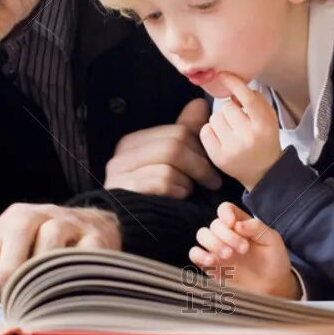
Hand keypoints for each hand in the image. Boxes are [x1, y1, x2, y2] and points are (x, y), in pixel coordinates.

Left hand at [0, 204, 121, 301]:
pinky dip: (71, 275)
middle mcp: (41, 215)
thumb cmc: (42, 244)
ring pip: (51, 240)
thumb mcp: (9, 248)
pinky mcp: (97, 239)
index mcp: (14, 219)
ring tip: (32, 301)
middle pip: (19, 231)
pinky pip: (83, 255)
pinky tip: (63, 295)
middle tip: (6, 301)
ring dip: (39, 273)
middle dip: (9, 269)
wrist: (95, 226)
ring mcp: (71, 224)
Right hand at [103, 98, 222, 197]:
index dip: (200, 148)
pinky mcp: (125, 190)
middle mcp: (122, 154)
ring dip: (188, 180)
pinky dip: (177, 190)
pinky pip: (161, 181)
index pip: (176, 131)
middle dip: (199, 164)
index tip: (212, 166)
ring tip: (191, 192)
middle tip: (213, 181)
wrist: (128, 230)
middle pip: (174, 144)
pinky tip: (179, 198)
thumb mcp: (169, 164)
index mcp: (133, 143)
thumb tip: (199, 104)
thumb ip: (183, 133)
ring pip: (169, 162)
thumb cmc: (154, 198)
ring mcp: (120, 173)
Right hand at [189, 202, 299, 299]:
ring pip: (202, 235)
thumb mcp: (273, 240)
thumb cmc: (274, 261)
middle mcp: (226, 235)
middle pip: (214, 224)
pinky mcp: (210, 265)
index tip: (234, 225)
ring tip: (229, 256)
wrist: (272, 287)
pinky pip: (194, 254)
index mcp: (240, 224)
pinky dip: (199, 255)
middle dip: (227, 235)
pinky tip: (212, 261)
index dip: (225, 213)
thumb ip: (256, 228)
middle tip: (244, 249)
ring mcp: (217, 250)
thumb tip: (237, 224)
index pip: (225, 209)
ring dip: (213, 243)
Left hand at [199, 72, 281, 190]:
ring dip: (221, 120)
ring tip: (231, 130)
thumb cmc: (264, 138)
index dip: (234, 84)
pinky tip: (222, 138)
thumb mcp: (268, 117)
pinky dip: (211, 131)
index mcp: (264, 125)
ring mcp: (232, 149)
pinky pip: (206, 131)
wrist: (263, 171)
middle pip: (227, 107)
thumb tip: (233, 89)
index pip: (248, 99)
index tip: (223, 74)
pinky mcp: (218, 157)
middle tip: (238, 121)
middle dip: (231, 110)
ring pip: (215, 118)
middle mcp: (249, 137)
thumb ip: (255, 100)